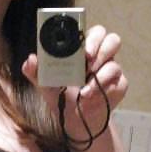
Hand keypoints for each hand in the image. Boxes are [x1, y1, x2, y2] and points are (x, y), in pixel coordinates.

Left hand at [22, 25, 127, 140]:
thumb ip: (35, 70)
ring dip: (100, 75)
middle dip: (99, 48)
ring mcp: (111, 70)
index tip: (82, 47)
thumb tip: (31, 59)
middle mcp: (100, 56)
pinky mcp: (119, 86)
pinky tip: (89, 98)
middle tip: (87, 60)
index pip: (93, 32)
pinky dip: (103, 90)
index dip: (91, 36)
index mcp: (84, 49)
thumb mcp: (44, 83)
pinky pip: (118, 83)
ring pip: (114, 63)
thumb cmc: (61, 95)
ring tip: (84, 88)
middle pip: (112, 40)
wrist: (74, 119)